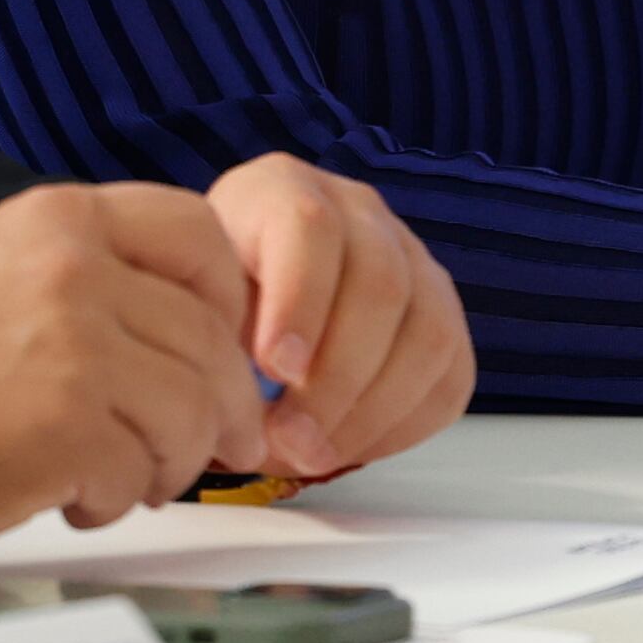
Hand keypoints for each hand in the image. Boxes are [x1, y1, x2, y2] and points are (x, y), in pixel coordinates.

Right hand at [0, 183, 268, 550]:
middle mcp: (74, 268)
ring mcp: (74, 345)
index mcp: (59, 219)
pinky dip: (117, 498)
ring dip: (169, 461)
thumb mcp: (3, 271)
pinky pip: (141, 473)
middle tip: (211, 446)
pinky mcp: (65, 426)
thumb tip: (193, 332)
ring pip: (192, 412)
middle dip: (220, 408)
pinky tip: (74, 493)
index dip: (230, 301)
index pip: (199, 234)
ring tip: (120, 474)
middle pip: (209, 339)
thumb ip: (96, 279)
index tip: (225, 346)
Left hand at [201, 154, 474, 476]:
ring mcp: (412, 259)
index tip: (273, 368)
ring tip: (314, 454)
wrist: (244, 289)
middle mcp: (359, 212)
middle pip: (380, 284)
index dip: (299, 299)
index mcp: (283, 188)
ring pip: (427, 333)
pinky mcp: (442, 314)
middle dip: (336, 379)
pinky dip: (404, 425)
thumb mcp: (193, 295)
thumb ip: (214, 331)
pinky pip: (449, 375)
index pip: (310, 227)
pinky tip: (350, 446)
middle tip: (289, 439)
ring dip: (371, 411)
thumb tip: (241, 403)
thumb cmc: (211, 296)